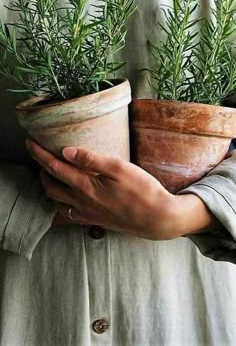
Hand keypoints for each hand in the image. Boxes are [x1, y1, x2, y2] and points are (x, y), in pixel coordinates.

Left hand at [26, 140, 212, 239]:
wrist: (158, 218)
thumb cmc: (142, 190)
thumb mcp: (119, 168)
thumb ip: (91, 160)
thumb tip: (66, 151)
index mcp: (86, 186)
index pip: (54, 168)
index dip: (39, 154)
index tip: (29, 143)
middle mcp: (82, 202)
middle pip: (50, 186)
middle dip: (41, 170)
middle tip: (41, 157)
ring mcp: (87, 214)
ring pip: (57, 202)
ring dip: (49, 187)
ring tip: (51, 175)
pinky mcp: (95, 221)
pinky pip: (69, 215)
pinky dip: (60, 205)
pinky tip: (65, 199)